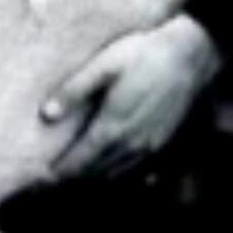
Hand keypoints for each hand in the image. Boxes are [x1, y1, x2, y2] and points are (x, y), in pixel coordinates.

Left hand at [42, 16, 221, 180]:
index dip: (59, 171)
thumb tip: (46, 114)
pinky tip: (112, 167)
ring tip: (77, 174)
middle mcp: (130, 143)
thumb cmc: (144, 54)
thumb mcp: (104, 65)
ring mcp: (149, 145)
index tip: (42, 176)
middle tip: (53, 178)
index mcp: (111, 127)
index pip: (79, 160)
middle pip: (96, 171)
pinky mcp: (163, 141)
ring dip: (96, 175)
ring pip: (116, 171)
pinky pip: (136, 167)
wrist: (190, 55)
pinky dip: (118, 170)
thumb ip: (74, 91)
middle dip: (74, 176)